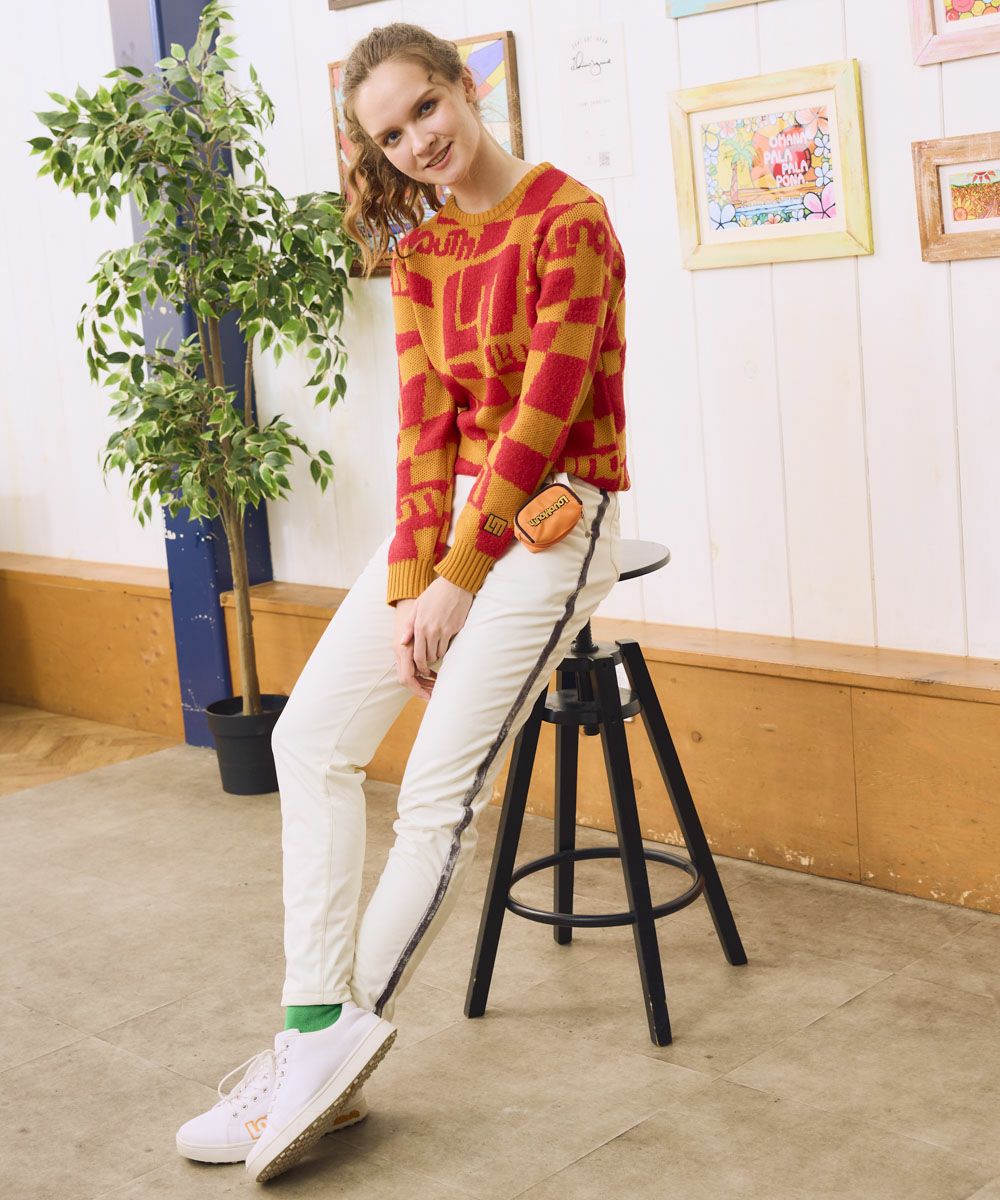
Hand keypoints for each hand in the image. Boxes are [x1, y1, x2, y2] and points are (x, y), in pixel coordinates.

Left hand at [393, 577, 473, 699]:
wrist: (454, 585)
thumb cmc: (434, 594)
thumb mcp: (417, 607)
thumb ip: (408, 626)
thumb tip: (402, 642)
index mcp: (419, 626)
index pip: (417, 654)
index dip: (419, 665)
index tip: (420, 669)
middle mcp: (431, 631)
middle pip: (428, 657)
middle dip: (427, 664)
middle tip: (428, 665)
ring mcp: (444, 631)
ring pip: (439, 654)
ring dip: (437, 656)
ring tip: (435, 654)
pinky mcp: (455, 629)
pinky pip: (449, 646)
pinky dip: (445, 648)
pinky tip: (444, 645)